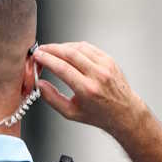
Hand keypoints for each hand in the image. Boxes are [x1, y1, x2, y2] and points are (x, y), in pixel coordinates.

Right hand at [33, 42, 148, 138]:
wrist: (124, 112)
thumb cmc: (100, 115)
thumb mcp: (71, 113)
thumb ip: (52, 98)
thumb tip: (39, 84)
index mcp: (88, 90)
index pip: (62, 68)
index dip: (46, 59)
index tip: (37, 56)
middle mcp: (98, 75)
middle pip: (69, 53)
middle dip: (51, 49)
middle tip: (41, 51)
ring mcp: (105, 66)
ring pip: (78, 47)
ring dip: (62, 46)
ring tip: (51, 51)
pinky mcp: (109, 60)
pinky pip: (88, 47)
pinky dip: (75, 46)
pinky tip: (67, 51)